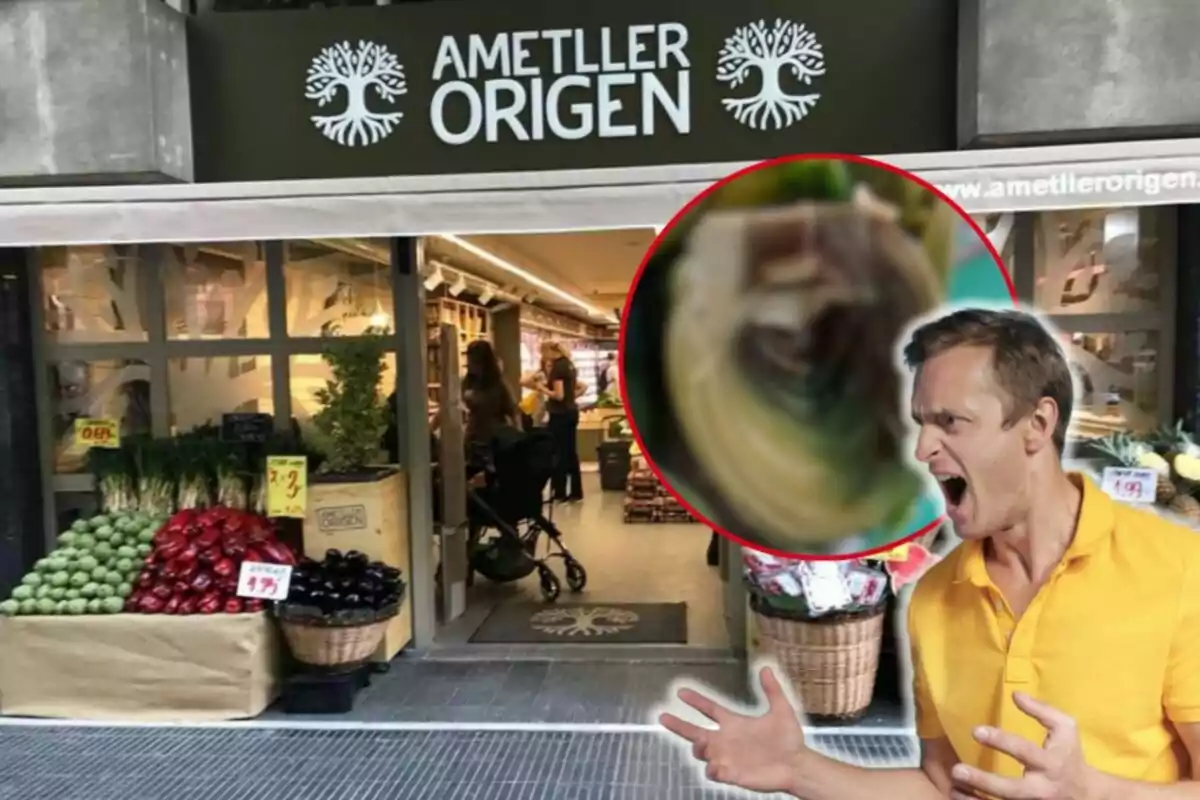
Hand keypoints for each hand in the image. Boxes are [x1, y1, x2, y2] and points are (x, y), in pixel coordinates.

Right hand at [659, 666, 806, 792]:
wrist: (796, 765)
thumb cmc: (789, 739)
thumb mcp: (781, 710)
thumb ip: (772, 690)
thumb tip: (766, 668)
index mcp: (734, 723)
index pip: (709, 709)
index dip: (696, 700)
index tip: (681, 692)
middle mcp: (726, 739)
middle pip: (695, 731)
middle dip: (678, 725)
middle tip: (663, 717)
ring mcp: (727, 757)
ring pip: (701, 752)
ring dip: (698, 747)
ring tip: (702, 742)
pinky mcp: (732, 773)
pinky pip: (714, 772)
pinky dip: (711, 769)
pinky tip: (715, 765)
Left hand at [950, 692, 1097, 799]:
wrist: (1089, 795)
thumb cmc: (1071, 756)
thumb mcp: (1066, 729)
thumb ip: (1042, 710)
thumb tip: (1015, 695)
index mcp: (1051, 764)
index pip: (1024, 751)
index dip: (1000, 741)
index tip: (975, 731)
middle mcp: (1042, 789)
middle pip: (1011, 790)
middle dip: (983, 782)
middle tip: (957, 770)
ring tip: (953, 790)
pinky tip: (959, 798)